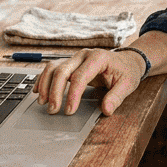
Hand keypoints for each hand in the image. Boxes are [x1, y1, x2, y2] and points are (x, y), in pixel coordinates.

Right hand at [32, 48, 146, 116]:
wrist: (127, 61)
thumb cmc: (126, 71)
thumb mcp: (127, 84)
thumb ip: (117, 97)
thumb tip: (106, 110)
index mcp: (98, 58)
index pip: (80, 76)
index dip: (73, 94)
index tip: (69, 110)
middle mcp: (83, 55)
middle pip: (62, 70)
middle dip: (55, 91)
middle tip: (53, 110)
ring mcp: (75, 57)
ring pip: (53, 67)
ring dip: (45, 85)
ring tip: (43, 103)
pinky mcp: (70, 63)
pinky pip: (53, 68)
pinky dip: (44, 79)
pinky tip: (38, 91)